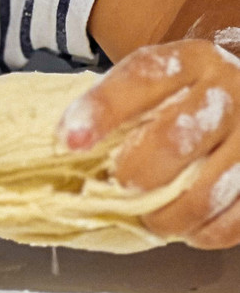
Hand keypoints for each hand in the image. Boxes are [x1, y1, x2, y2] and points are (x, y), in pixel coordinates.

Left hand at [57, 40, 239, 248]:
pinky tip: (189, 229)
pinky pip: (238, 216)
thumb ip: (127, 106)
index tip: (69, 140)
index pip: (141, 78)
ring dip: (171, 214)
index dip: (102, 110)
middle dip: (138, 171)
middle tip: (121, 185)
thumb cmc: (191, 96)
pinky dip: (207, 231)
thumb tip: (71, 145)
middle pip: (177, 137)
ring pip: (210, 187)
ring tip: (151, 219)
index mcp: (191, 61)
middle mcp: (228, 91)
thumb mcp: (163, 82)